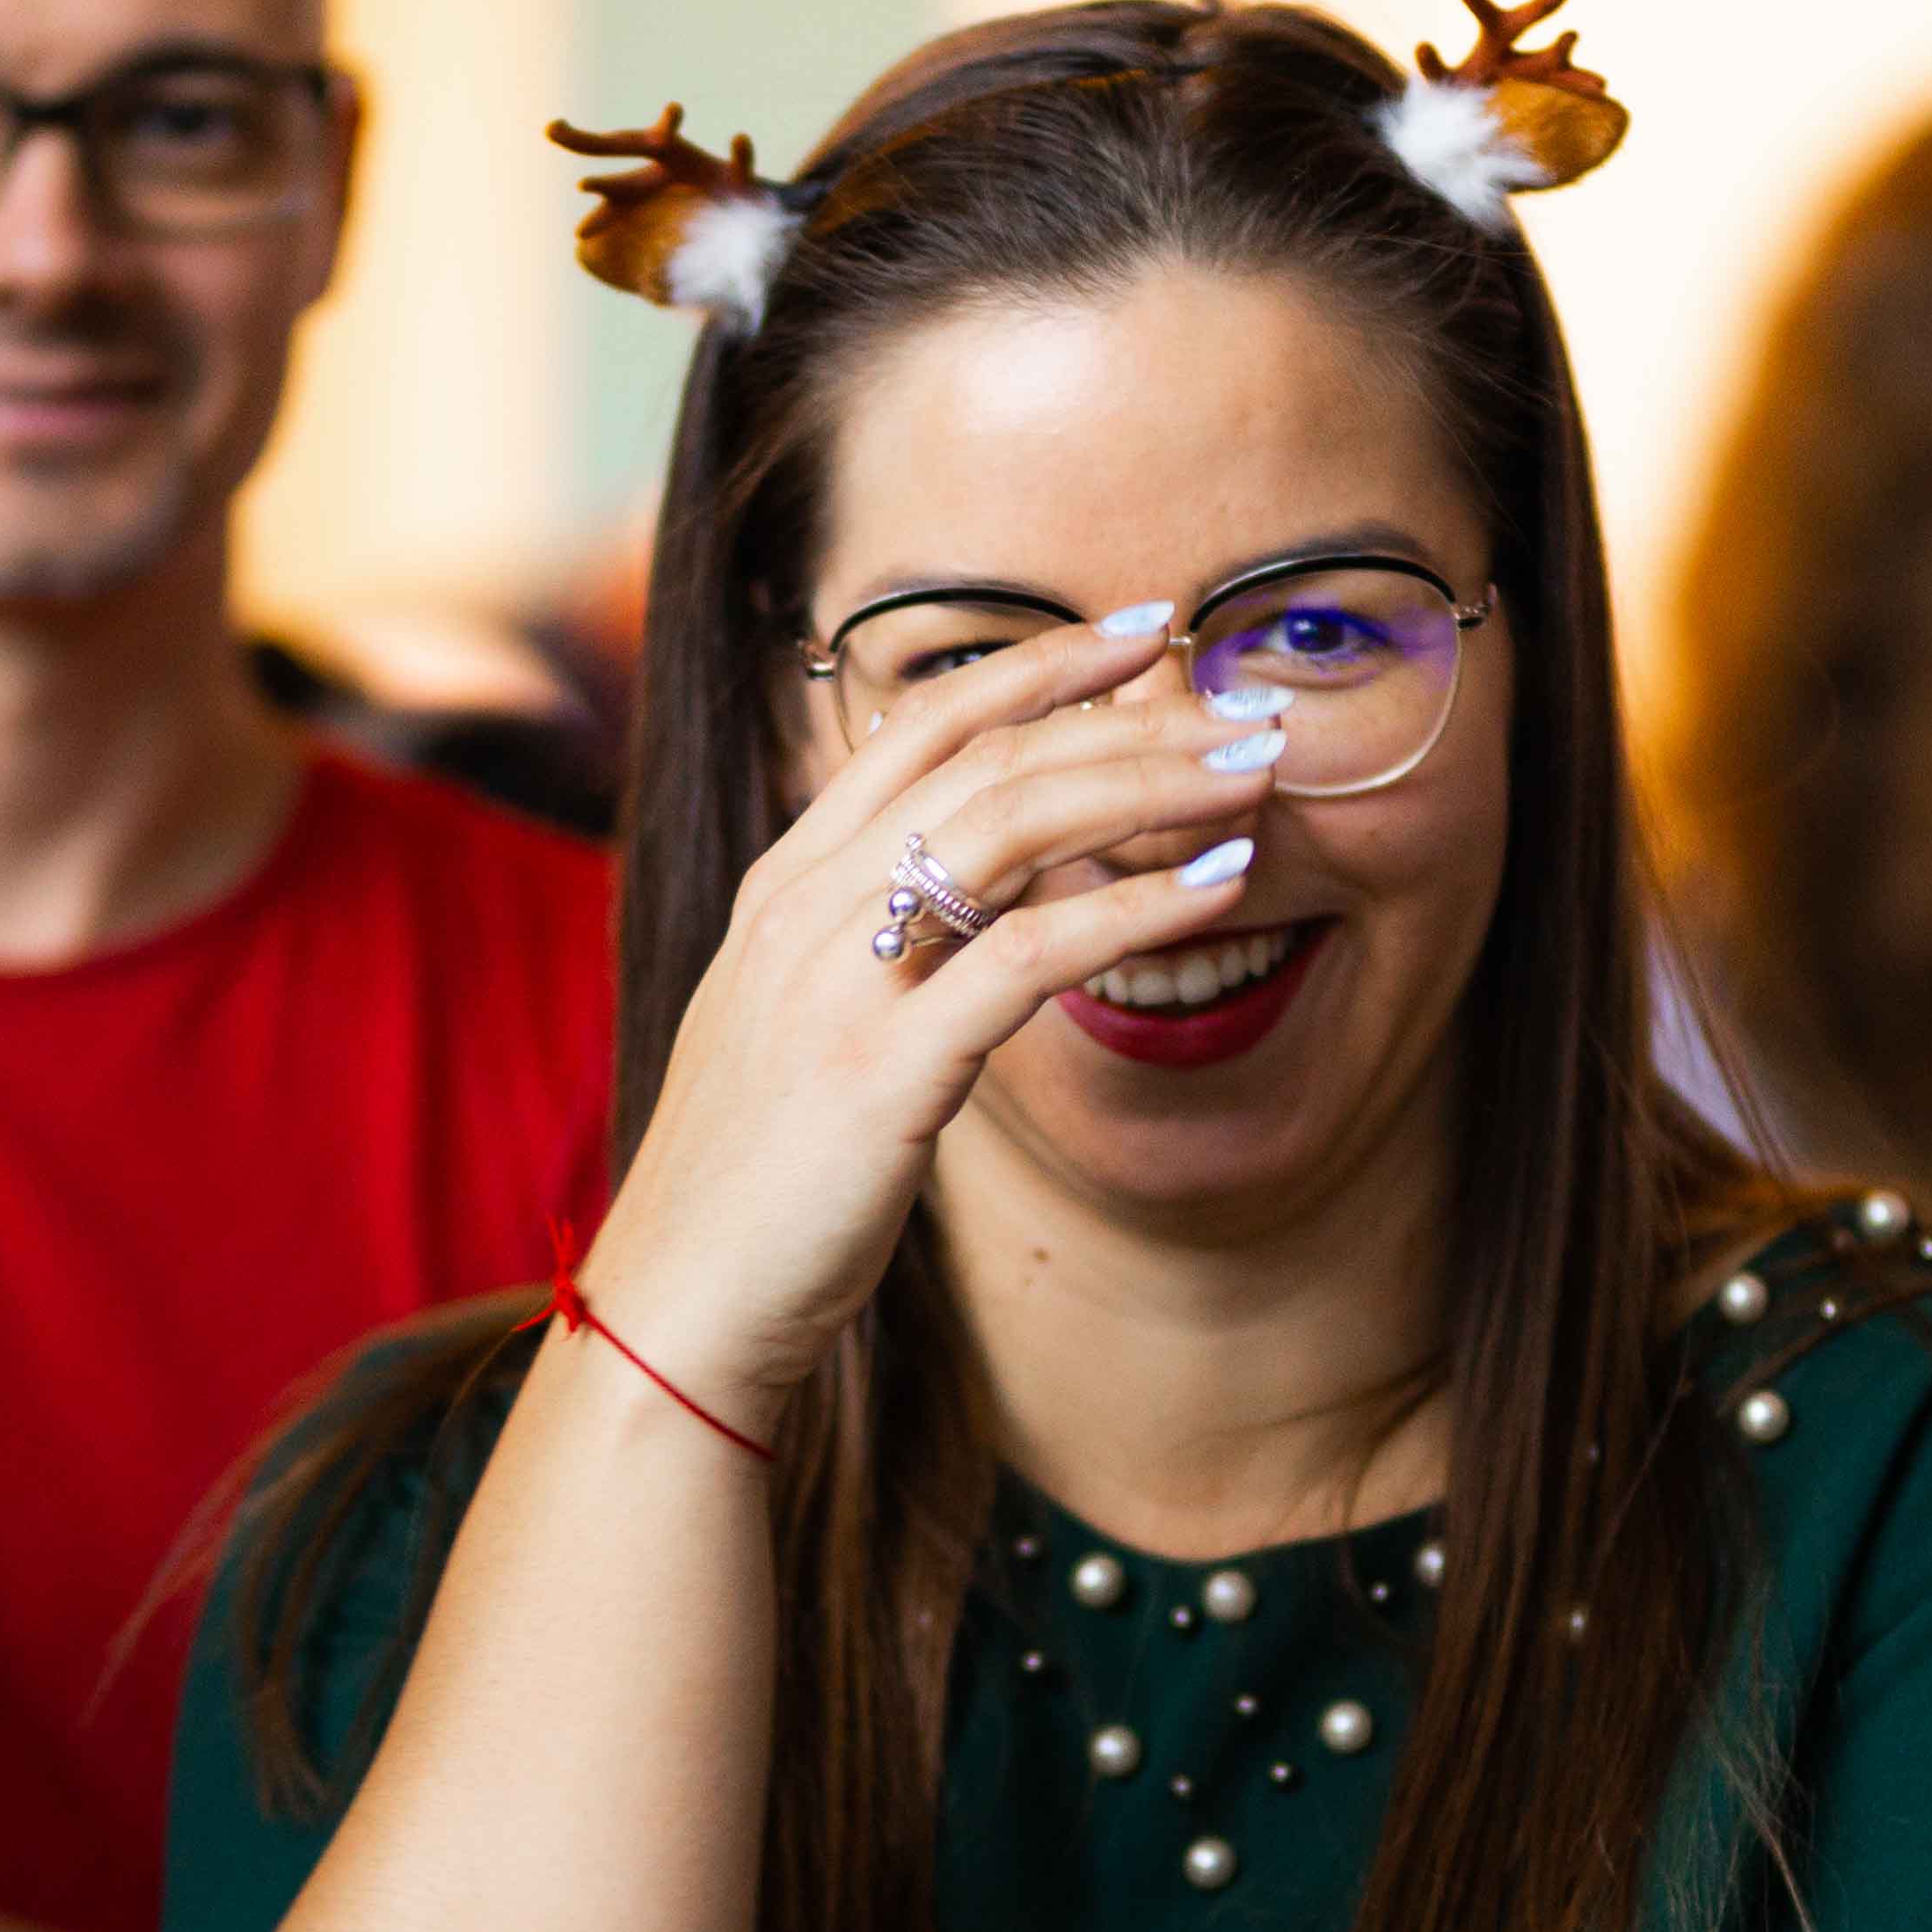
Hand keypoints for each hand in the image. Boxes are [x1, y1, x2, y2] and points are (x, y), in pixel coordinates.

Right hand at [569, 610, 1276, 1412]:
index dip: (1036, 667)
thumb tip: (980, 894)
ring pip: (1011, 827)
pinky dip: (1135, 909)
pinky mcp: (881, 1070)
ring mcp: (836, 983)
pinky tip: (1214, 887)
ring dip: (1148, 785)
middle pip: (983, 760)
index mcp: (784, 887)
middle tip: (1240, 710)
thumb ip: (869, 942)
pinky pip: (1028, 956)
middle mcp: (803, 909)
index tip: (1139, 632)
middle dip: (1126, 717)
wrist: (680, 1299)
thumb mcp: (797, 1026)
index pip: (920, 727)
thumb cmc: (759, 1180)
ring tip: (1251, 774)